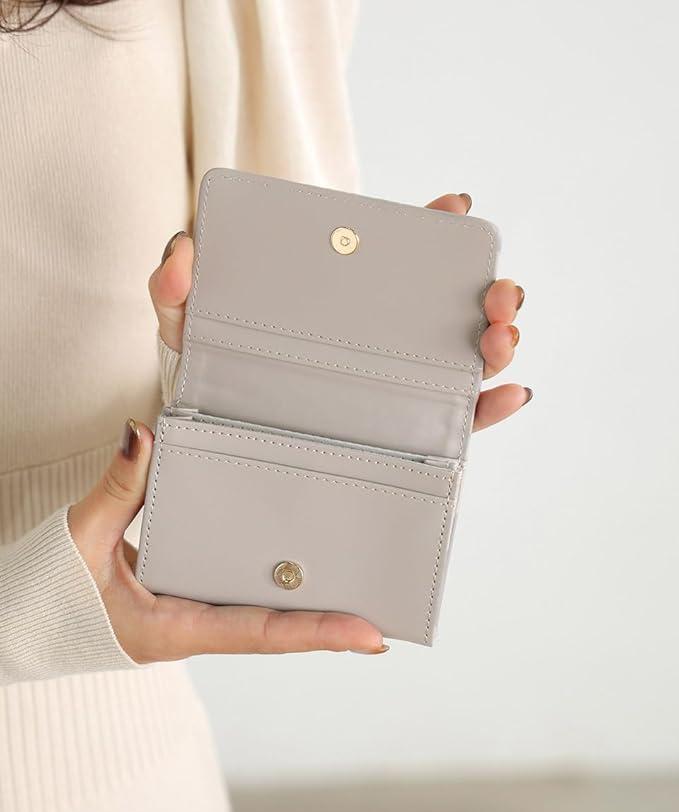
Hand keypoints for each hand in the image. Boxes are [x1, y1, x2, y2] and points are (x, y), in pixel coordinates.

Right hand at [67, 420, 386, 661]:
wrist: (31, 617)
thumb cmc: (51, 591)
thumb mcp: (82, 539)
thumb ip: (116, 488)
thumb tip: (142, 435)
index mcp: (172, 629)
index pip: (259, 634)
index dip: (316, 634)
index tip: (369, 634)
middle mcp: (194, 628)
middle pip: (276, 628)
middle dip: (330, 621)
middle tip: (384, 603)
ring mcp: (194, 615)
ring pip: (263, 614)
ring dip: (308, 603)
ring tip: (358, 582)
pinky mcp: (189, 598)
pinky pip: (240, 592)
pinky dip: (273, 582)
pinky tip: (299, 561)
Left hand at [149, 194, 530, 432]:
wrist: (214, 436)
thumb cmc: (208, 372)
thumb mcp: (187, 322)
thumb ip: (174, 286)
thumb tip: (181, 253)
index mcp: (340, 301)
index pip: (395, 258)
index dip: (433, 230)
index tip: (456, 209)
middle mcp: (379, 340)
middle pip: (450, 309)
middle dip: (489, 294)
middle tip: (495, 296)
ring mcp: (394, 387)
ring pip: (463, 360)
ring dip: (499, 344)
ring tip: (500, 338)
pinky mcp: (401, 436)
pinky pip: (454, 423)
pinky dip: (489, 409)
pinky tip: (509, 397)